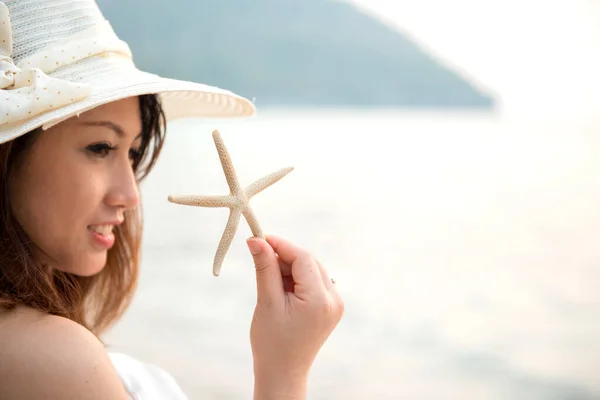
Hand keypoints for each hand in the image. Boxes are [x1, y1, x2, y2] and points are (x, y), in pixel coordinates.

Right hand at [246, 235, 343, 397]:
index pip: (303, 258)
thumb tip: (256, 240)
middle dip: (284, 257)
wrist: (283, 373)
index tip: (258, 239)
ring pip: (311, 270)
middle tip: (259, 257)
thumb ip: (265, 268)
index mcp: (319, 300)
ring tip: (269, 281)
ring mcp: (335, 304)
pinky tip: (281, 288)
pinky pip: (314, 281)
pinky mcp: (330, 307)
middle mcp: (333, 300)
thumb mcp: (266, 302)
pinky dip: (297, 278)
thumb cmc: (271, 342)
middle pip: (309, 262)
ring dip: (289, 268)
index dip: (281, 245)